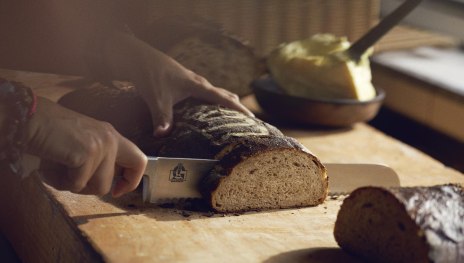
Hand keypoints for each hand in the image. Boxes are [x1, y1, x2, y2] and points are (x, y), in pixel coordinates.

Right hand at [25, 97, 146, 196]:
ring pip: (100, 186)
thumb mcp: (81, 146)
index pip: (138, 159)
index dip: (133, 179)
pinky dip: (62, 182)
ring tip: (59, 172)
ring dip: (77, 186)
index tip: (118, 191)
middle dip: (117, 184)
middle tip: (99, 190)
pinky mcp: (88, 152)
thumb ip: (96, 161)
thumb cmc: (49, 136)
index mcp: (110, 135)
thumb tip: (103, 186)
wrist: (29, 120)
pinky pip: (78, 184)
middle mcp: (110, 137)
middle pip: (132, 169)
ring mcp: (101, 144)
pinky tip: (52, 167)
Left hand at [103, 31, 253, 136]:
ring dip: (226, 105)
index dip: (239, 109)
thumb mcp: (157, 98)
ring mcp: (193, 82)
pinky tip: (207, 114)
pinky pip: (206, 95)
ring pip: (216, 94)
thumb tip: (162, 135)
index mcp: (198, 86)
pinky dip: (213, 104)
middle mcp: (199, 83)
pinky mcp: (186, 84)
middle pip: (225, 95)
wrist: (138, 58)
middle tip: (247, 124)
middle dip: (237, 108)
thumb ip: (162, 117)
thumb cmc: (150, 75)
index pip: (225, 98)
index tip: (253, 119)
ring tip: (233, 121)